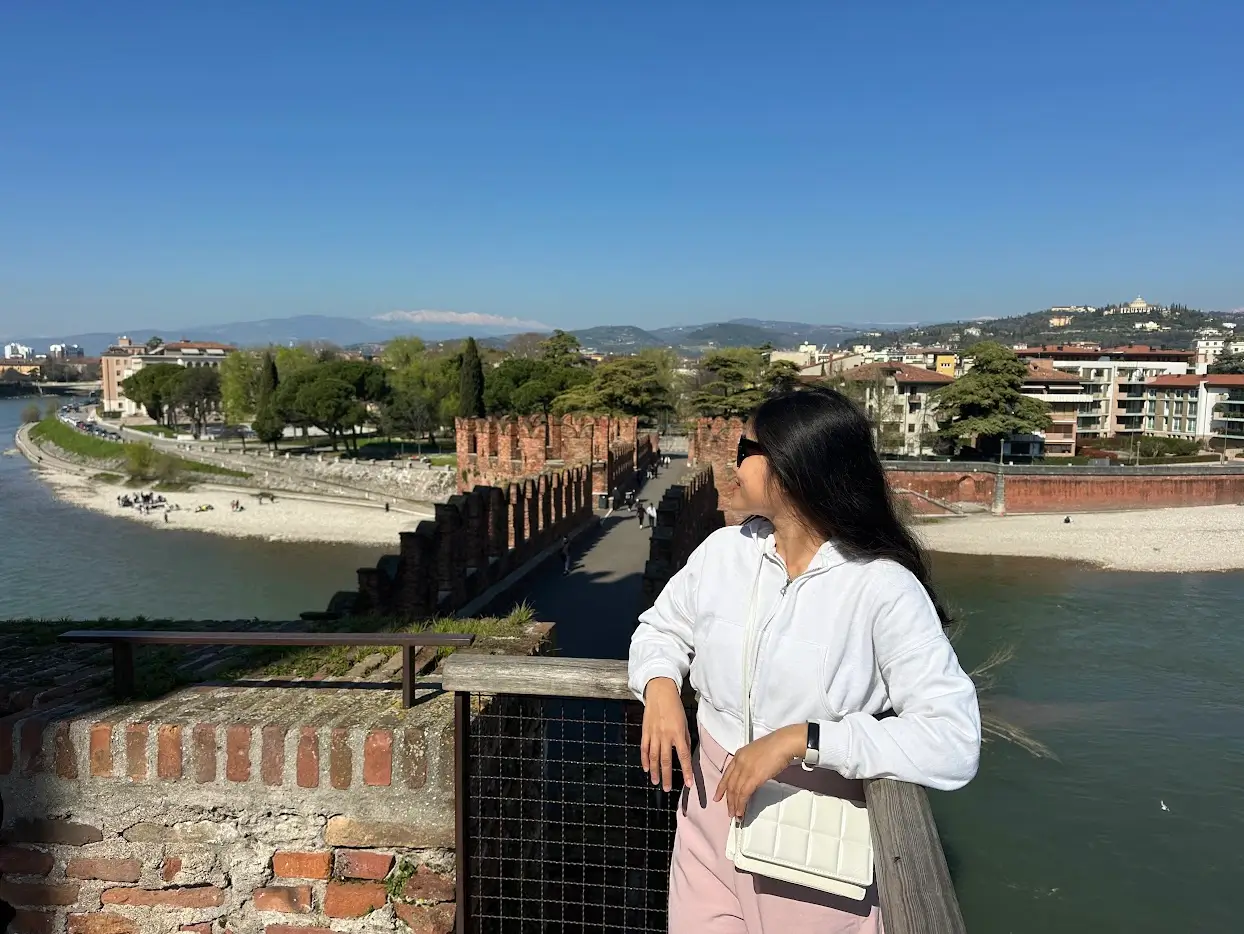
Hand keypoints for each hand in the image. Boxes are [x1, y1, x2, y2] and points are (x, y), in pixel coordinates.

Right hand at [640, 677, 691, 791]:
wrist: (660, 693)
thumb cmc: (676, 708)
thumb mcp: (685, 723)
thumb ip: (685, 740)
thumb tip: (684, 755)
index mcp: (678, 733)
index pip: (683, 756)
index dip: (686, 771)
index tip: (688, 784)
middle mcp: (665, 735)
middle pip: (665, 760)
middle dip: (667, 776)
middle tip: (668, 789)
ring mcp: (653, 734)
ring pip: (653, 757)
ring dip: (654, 771)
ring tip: (656, 782)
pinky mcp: (645, 731)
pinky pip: (644, 748)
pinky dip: (644, 759)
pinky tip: (646, 768)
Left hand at [714, 724, 805, 819]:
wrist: (783, 743)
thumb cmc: (775, 747)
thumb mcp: (756, 753)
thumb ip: (750, 764)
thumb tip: (751, 776)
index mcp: (739, 755)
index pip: (726, 774)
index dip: (721, 787)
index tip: (718, 796)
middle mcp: (739, 762)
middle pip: (730, 784)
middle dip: (728, 799)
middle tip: (728, 810)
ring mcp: (745, 769)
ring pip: (735, 791)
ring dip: (734, 804)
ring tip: (734, 814)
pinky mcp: (753, 777)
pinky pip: (744, 794)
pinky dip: (741, 804)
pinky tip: (741, 811)